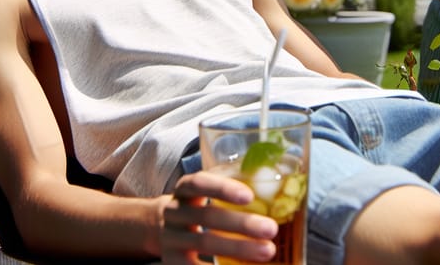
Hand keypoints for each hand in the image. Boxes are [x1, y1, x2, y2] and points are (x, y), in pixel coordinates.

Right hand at [161, 171, 277, 263]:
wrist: (157, 232)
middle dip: (243, 224)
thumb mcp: (203, 196)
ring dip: (239, 250)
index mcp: (184, 190)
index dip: (222, 188)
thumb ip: (229, 194)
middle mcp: (174, 213)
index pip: (199, 183)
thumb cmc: (196, 209)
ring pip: (205, 243)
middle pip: (208, 218)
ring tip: (268, 251)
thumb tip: (283, 193)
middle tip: (272, 229)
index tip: (249, 196)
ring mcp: (171, 240)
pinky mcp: (171, 263)